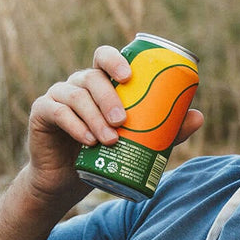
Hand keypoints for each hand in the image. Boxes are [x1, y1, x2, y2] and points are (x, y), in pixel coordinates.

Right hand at [25, 44, 203, 200]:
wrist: (68, 182)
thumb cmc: (103, 155)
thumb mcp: (138, 142)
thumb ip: (166, 129)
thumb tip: (199, 116)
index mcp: (101, 84)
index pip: (105, 58)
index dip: (116, 59)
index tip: (130, 76)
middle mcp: (78, 84)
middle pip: (92, 77)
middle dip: (109, 97)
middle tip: (124, 121)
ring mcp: (57, 96)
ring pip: (76, 96)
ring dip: (95, 117)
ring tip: (110, 140)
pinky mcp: (41, 113)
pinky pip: (57, 111)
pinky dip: (75, 125)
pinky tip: (88, 141)